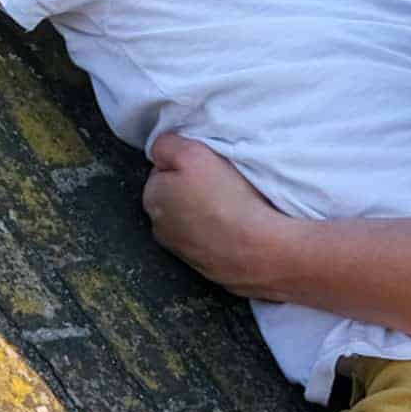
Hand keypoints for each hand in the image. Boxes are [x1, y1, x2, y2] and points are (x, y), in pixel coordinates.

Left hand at [142, 133, 293, 298]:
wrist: (257, 248)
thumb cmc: (225, 198)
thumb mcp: (192, 153)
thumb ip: (167, 145)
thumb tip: (159, 149)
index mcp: (152, 198)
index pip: (163, 170)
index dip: (186, 163)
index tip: (206, 165)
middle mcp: (159, 228)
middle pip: (177, 195)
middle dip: (193, 188)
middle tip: (221, 182)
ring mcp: (182, 252)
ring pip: (193, 218)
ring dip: (207, 211)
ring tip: (232, 204)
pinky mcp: (204, 266)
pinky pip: (210, 240)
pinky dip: (220, 232)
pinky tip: (237, 225)